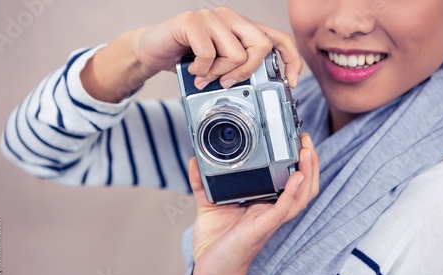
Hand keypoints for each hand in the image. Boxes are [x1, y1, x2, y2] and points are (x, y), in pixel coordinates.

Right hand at [81, 7, 302, 102]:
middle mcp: (230, 18)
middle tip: (228, 82)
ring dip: (218, 74)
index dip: (290, 60)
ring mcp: (211, 17)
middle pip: (261, 45)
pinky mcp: (191, 22)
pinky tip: (192, 70)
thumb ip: (237, 69)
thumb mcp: (219, 66)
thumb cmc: (187, 59)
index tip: (290, 82)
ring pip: (235, 53)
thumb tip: (261, 89)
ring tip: (204, 77)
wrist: (152, 50)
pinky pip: (208, 54)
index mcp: (241, 28)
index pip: (278, 38)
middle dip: (247, 72)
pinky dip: (201, 70)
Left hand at [190, 133, 318, 274]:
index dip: (298, 163)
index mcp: (263, 204)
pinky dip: (292, 193)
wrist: (210, 273)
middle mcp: (270, 211)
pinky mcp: (261, 228)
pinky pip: (283, 209)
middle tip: (308, 141)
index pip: (290, 182)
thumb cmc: (214, 244)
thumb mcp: (208, 205)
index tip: (296, 140)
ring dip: (308, 174)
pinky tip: (297, 177)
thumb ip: (203, 182)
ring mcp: (269, 220)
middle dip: (311, 164)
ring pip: (301, 197)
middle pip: (303, 187)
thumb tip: (195, 160)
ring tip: (308, 152)